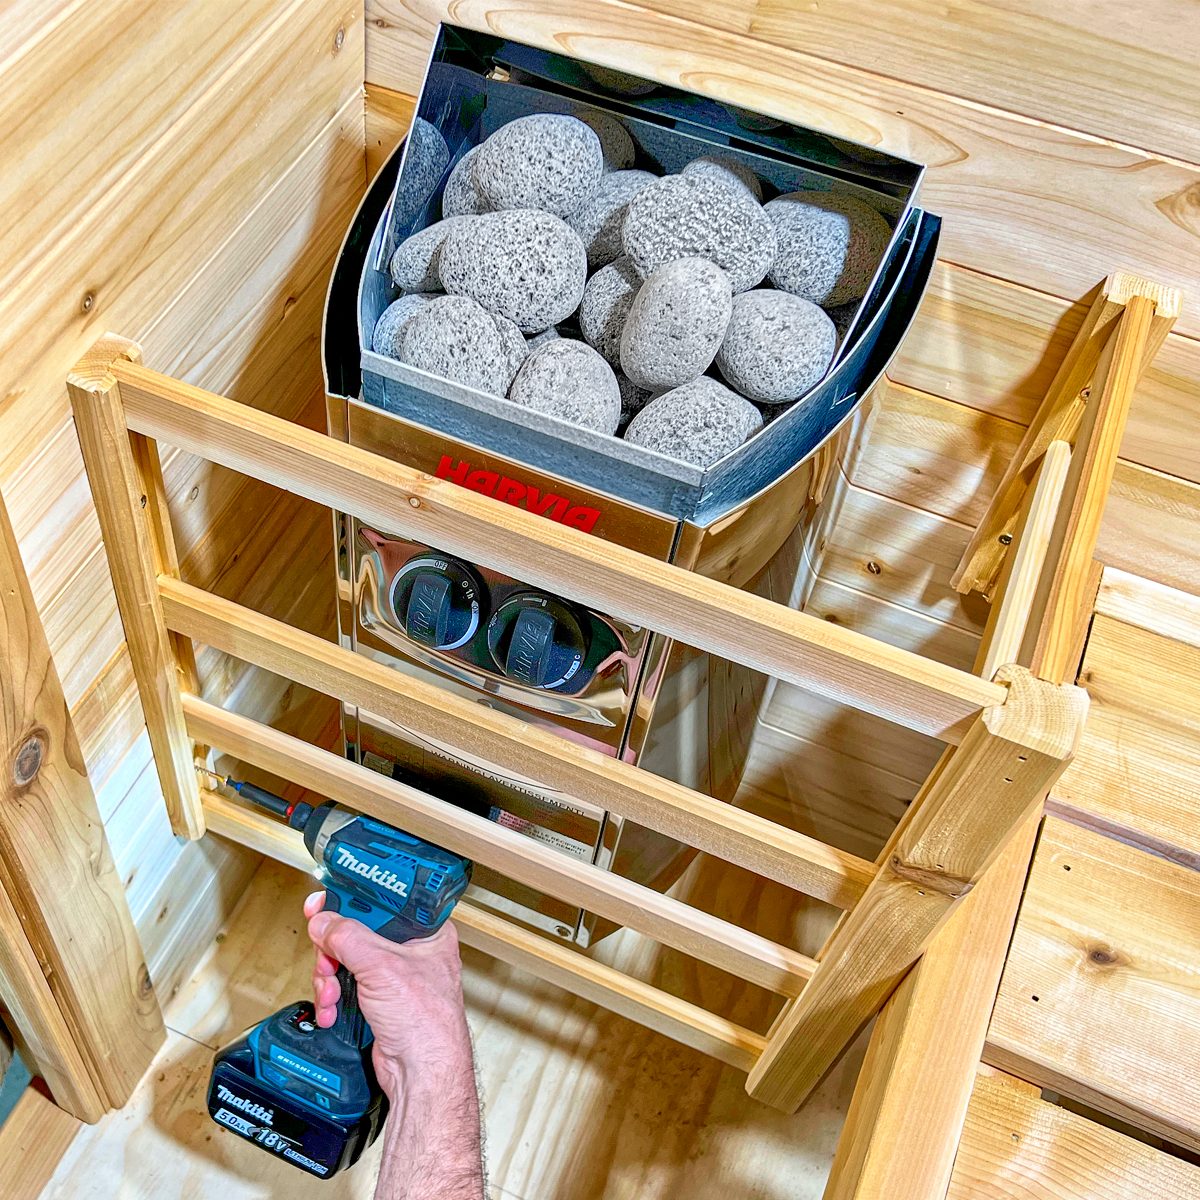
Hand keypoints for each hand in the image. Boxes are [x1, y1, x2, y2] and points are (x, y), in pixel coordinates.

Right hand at [304, 891, 473, 1099]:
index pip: (385, 900)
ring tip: (331, 993)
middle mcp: (411, 950)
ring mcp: (392, 976)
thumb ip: (348, 938)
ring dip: (330, 977)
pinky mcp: (376, 999)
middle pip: (358, 931)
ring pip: (346, 959)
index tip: (327, 901)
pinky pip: (344, 985)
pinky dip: (332, 997)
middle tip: (327, 958)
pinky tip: (331, 1009)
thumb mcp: (383, 967)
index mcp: (426, 931)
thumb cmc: (426, 1022)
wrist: (421, 1073)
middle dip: (335, 950)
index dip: (354, 900)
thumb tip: (324, 921)